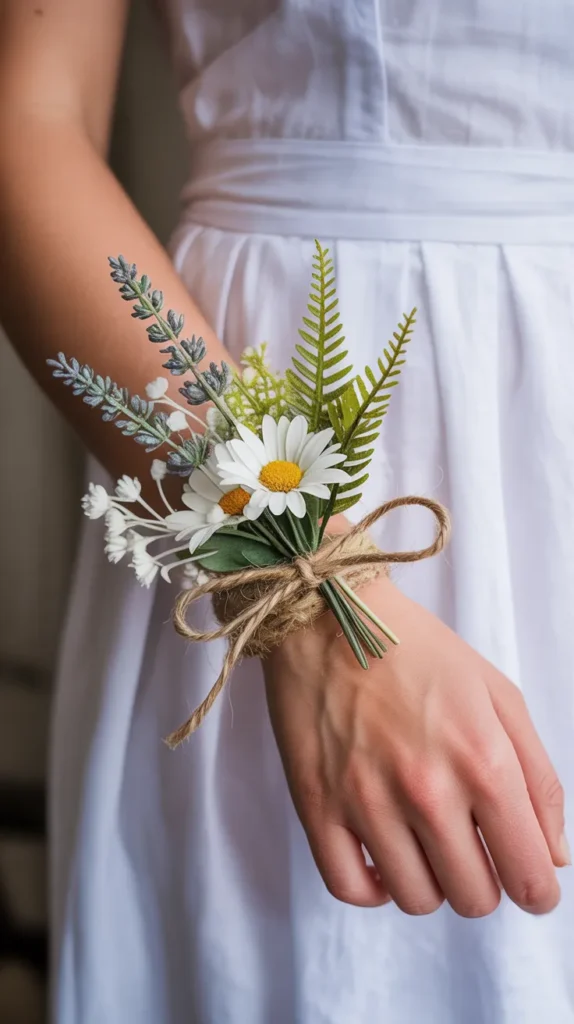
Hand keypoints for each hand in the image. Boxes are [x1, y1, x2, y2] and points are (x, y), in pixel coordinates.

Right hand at [263, 574, 568, 916]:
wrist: (328, 614)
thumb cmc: (416, 649)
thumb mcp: (496, 693)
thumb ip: (538, 777)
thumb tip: (553, 855)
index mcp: (482, 760)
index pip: (529, 874)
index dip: (537, 889)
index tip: (529, 882)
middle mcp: (427, 790)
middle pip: (474, 897)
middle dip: (484, 881)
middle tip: (471, 847)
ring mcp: (366, 802)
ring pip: (416, 899)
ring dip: (431, 881)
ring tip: (424, 841)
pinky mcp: (317, 806)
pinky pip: (350, 888)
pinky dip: (373, 886)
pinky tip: (382, 856)